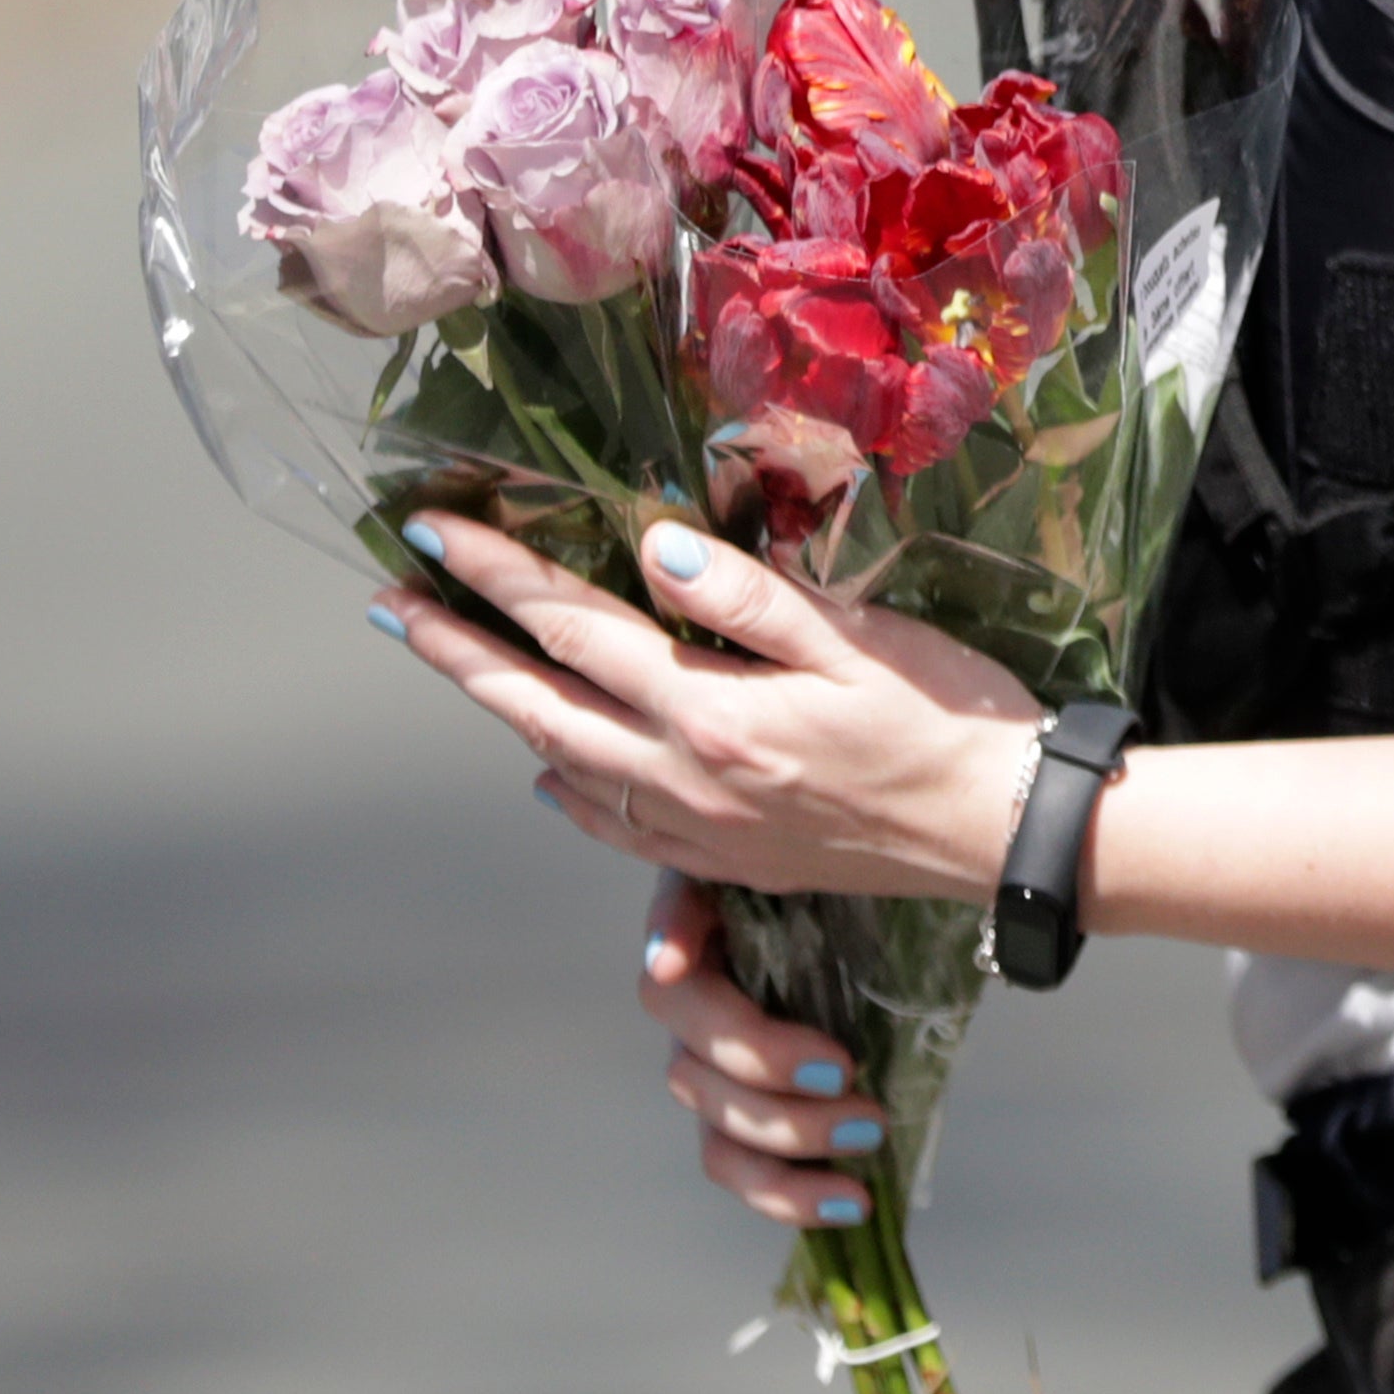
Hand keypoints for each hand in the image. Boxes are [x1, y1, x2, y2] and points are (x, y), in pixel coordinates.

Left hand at [371, 511, 1040, 901]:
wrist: (1001, 835)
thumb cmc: (948, 720)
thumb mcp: (863, 639)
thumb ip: (749, 597)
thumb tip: (652, 548)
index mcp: (714, 711)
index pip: (578, 628)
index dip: (498, 577)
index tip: (432, 533)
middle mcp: (686, 776)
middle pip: (540, 705)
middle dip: (459, 651)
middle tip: (392, 604)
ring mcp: (699, 827)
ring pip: (565, 764)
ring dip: (501, 710)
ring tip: (456, 663)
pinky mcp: (726, 859)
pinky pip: (614, 824)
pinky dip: (567, 786)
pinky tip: (552, 767)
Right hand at [636, 872, 893, 1228]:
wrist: (903, 940)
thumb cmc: (869, 894)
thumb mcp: (846, 870)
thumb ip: (804, 868)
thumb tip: (702, 933)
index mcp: (718, 913)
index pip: (672, 915)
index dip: (669, 939)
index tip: (676, 962)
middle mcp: (697, 995)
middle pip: (690, 1042)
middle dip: (764, 1065)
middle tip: (844, 1068)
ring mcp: (713, 1065)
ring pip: (716, 1119)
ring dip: (790, 1136)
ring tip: (868, 1131)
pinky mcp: (744, 1119)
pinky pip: (742, 1167)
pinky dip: (791, 1195)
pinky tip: (851, 1201)